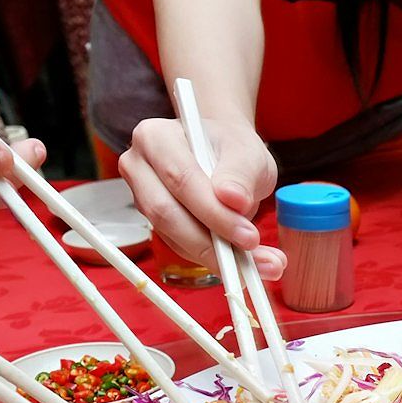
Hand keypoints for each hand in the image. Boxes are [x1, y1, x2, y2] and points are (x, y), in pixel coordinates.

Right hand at [118, 116, 286, 276]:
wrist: (224, 154)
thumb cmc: (232, 147)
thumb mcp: (247, 152)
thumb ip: (241, 174)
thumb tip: (234, 202)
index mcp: (155, 138)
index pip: (181, 180)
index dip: (214, 213)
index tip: (248, 235)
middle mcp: (139, 167)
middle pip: (167, 213)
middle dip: (212, 242)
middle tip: (252, 256)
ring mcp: (143, 198)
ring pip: (173, 237)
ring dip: (217, 257)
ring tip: (261, 264)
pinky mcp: (155, 224)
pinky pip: (181, 248)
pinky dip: (214, 260)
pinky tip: (245, 263)